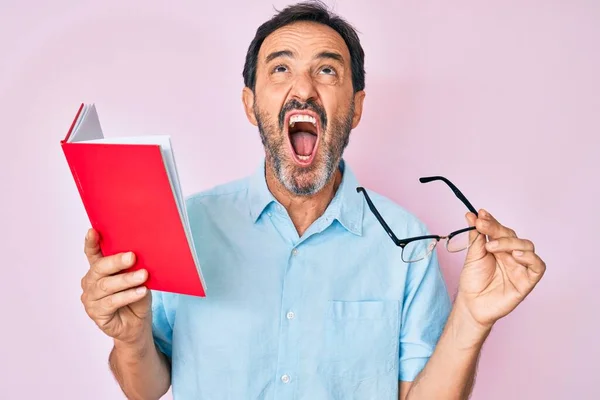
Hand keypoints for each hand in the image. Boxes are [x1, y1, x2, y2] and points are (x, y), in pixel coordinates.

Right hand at [80, 228, 151, 343]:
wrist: (137, 324)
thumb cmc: (136, 296)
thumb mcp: (137, 277)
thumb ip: (133, 267)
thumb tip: (140, 253)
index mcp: (99, 269)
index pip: (92, 253)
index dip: (91, 242)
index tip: (93, 231)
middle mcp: (91, 282)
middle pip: (100, 268)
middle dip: (116, 261)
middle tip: (132, 256)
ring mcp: (91, 298)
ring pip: (106, 286)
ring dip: (126, 280)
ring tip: (143, 276)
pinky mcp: (96, 313)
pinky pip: (112, 302)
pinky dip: (128, 295)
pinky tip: (141, 291)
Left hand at [456, 209, 545, 330]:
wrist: (471, 304)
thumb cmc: (472, 281)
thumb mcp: (472, 255)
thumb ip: (476, 236)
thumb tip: (472, 215)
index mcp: (499, 247)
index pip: (500, 229)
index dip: (491, 221)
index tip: (480, 214)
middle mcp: (511, 255)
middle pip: (513, 235)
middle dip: (497, 229)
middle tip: (482, 226)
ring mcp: (520, 267)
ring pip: (527, 247)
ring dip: (511, 242)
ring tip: (492, 246)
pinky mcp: (527, 281)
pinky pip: (538, 267)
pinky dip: (530, 258)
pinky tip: (516, 255)